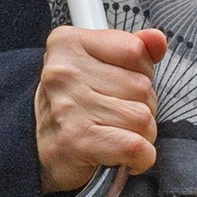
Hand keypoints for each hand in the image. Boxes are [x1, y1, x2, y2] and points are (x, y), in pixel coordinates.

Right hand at [35, 24, 165, 194]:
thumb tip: (157, 40)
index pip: (135, 50)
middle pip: (142, 87)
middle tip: (117, 115)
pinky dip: (140, 157)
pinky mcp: (77, 140)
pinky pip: (135, 146)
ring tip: (117, 134)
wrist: (39, 151)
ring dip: (141, 134)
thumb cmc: (74, 106)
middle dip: (142, 106)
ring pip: (143, 118)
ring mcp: (69, 106)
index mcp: (69, 43)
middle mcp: (64, 71)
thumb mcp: (98, 65)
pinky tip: (124, 156)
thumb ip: (133, 49)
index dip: (141, 72)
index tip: (123, 85)